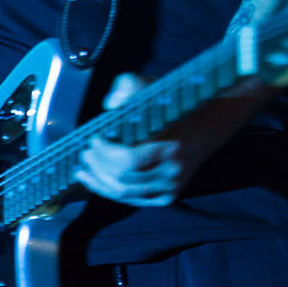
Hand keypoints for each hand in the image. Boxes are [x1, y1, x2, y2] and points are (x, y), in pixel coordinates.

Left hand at [75, 74, 183, 206]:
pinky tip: (96, 183)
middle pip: (123, 179)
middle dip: (98, 167)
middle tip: (84, 153)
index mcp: (168, 143)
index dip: (105, 152)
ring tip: (82, 170)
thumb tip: (109, 105)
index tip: (93, 138)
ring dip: (99, 182)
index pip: (129, 159)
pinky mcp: (168, 196)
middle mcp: (171, 170)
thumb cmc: (170, 106)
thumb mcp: (150, 86)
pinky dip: (112, 193)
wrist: (204, 127)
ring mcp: (171, 187)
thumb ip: (127, 87)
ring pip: (126, 194)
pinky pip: (134, 201)